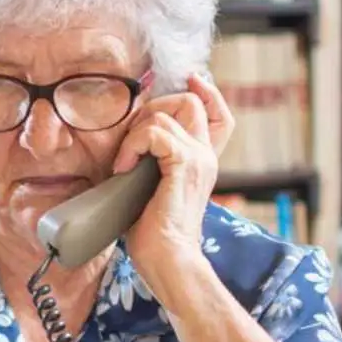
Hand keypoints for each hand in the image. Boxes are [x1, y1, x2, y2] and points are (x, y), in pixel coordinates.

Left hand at [110, 73, 232, 283]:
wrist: (168, 260)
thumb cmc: (154, 236)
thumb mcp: (151, 190)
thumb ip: (151, 165)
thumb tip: (126, 149)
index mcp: (202, 162)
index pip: (218, 114)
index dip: (205, 92)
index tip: (189, 81)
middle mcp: (206, 156)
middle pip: (190, 102)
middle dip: (153, 108)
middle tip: (131, 140)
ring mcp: (199, 159)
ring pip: (167, 112)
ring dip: (135, 133)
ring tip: (124, 163)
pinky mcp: (185, 164)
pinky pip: (156, 132)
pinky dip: (133, 145)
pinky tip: (123, 169)